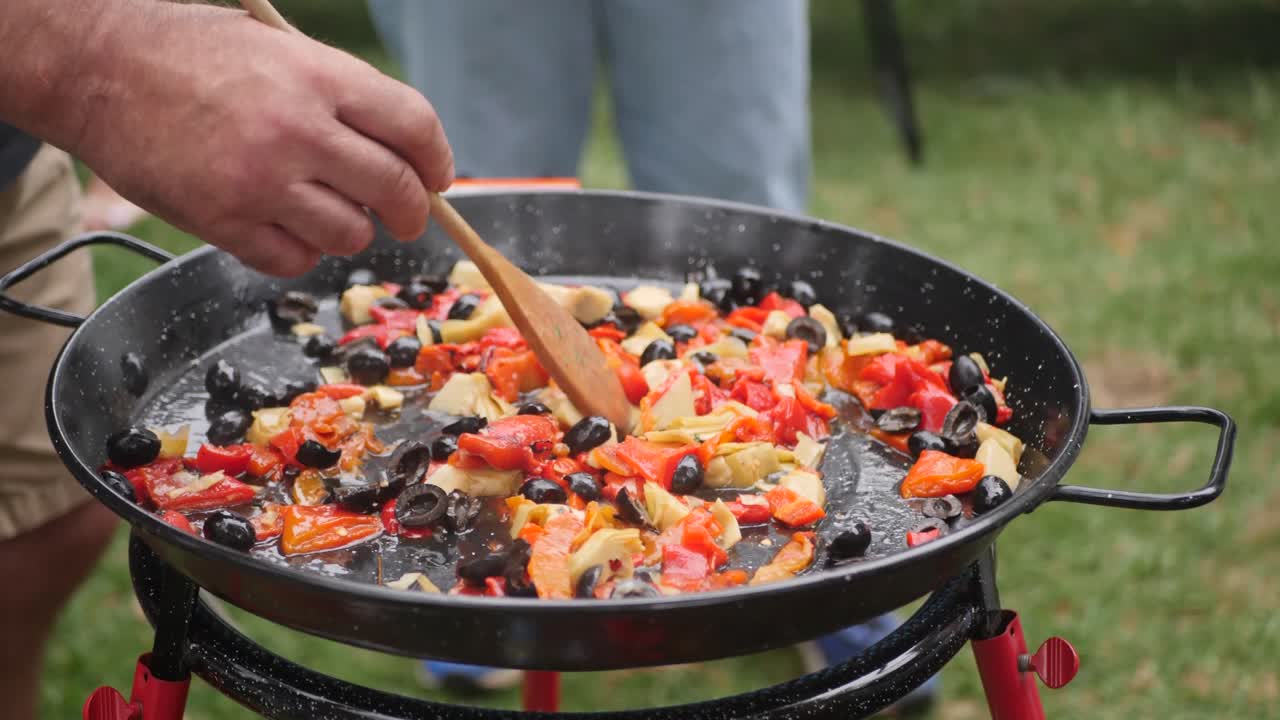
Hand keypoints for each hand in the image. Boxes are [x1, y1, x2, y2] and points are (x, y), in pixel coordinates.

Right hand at [71, 1, 452, 275]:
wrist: (95, 66)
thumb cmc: (190, 52)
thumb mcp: (278, 50)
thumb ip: (341, 98)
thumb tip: (402, 153)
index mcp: (318, 76)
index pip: (414, 127)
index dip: (438, 160)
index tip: (438, 178)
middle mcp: (297, 130)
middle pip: (395, 190)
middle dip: (413, 212)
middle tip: (407, 217)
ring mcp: (260, 181)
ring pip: (350, 235)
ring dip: (350, 230)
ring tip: (324, 208)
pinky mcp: (222, 221)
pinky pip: (294, 260)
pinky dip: (299, 252)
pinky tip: (281, 225)